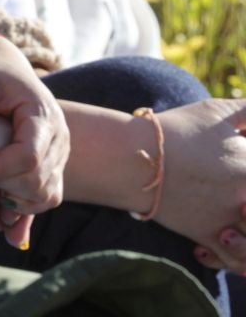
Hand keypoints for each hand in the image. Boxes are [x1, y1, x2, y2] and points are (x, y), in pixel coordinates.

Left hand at [0, 35, 68, 244]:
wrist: (7, 67)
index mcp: (42, 115)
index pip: (30, 156)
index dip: (0, 169)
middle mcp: (59, 136)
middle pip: (40, 179)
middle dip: (6, 188)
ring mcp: (59, 153)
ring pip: (48, 193)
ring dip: (18, 203)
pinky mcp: (53, 164)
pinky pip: (48, 195)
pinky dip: (28, 210)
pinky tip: (6, 224)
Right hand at [153, 98, 245, 272]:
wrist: (134, 157)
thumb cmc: (174, 130)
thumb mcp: (215, 111)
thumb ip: (245, 111)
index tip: (239, 170)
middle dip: (244, 200)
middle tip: (233, 193)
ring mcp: (229, 219)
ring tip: (235, 218)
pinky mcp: (208, 236)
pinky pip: (233, 258)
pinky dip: (234, 257)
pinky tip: (225, 238)